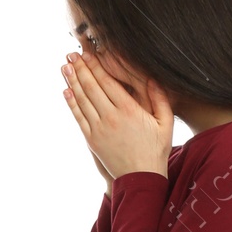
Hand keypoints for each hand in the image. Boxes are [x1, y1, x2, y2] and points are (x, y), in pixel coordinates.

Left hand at [61, 53, 172, 184]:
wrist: (140, 178)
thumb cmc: (156, 149)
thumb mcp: (165, 122)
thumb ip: (160, 98)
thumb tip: (152, 76)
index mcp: (130, 110)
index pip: (108, 82)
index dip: (96, 66)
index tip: (87, 53)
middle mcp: (111, 118)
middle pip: (91, 88)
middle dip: (80, 69)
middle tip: (71, 54)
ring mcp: (99, 129)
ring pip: (82, 101)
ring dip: (72, 82)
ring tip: (65, 67)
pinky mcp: (92, 141)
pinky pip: (79, 118)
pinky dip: (71, 104)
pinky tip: (66, 91)